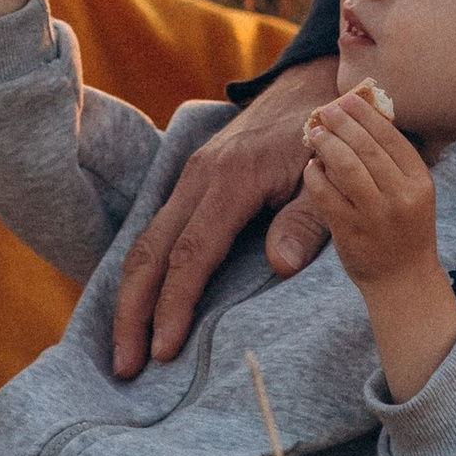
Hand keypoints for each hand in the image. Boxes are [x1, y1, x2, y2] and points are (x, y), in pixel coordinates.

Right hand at [108, 58, 337, 375]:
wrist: (313, 88)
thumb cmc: (325, 137)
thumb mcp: (329, 174)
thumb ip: (308, 219)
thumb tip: (278, 266)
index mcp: (231, 179)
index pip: (191, 254)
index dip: (174, 305)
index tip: (165, 350)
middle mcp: (198, 177)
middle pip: (150, 251)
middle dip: (133, 312)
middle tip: (126, 367)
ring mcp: (189, 177)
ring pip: (145, 242)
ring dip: (130, 298)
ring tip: (125, 350)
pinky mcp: (190, 182)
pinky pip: (156, 231)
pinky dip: (142, 272)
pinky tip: (139, 307)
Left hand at [301, 85, 445, 303]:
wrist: (403, 282)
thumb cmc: (405, 231)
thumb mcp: (412, 195)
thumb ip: (393, 164)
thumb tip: (362, 121)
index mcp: (420, 183)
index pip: (391, 138)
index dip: (367, 115)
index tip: (349, 99)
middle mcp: (401, 197)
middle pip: (367, 148)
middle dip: (343, 123)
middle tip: (327, 110)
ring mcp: (376, 216)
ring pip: (346, 167)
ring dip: (328, 144)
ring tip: (316, 133)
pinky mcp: (350, 232)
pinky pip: (326, 195)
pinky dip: (315, 176)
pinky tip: (311, 168)